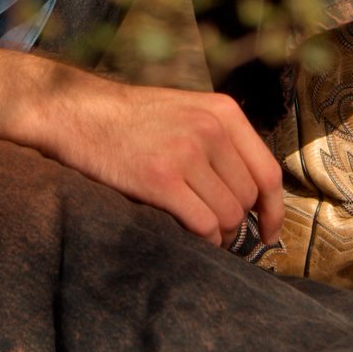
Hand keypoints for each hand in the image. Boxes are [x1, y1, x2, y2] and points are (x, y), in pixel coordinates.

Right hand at [2, 68, 283, 246]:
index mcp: (222, 112)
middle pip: (246, 199)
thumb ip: (221, 141)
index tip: (268, 230)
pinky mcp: (160, 179)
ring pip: (227, 216)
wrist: (79, 112)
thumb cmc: (132, 119)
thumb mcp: (187, 111)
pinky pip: (202, 225)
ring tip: (197, 232)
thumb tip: (254, 194)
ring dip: (216, 234)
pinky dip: (201, 240)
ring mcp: (185, 153)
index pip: (268, 171)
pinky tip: (186, 237)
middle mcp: (210, 130)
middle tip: (213, 229)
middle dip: (235, 222)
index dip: (274, 209)